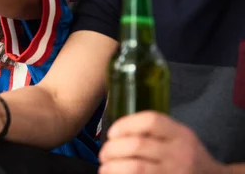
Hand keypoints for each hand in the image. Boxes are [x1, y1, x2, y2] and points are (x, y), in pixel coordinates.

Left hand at [99, 111, 225, 173]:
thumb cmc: (187, 155)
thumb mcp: (179, 136)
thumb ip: (154, 131)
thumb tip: (114, 130)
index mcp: (180, 135)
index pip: (150, 121)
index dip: (125, 124)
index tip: (112, 132)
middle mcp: (179, 154)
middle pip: (137, 145)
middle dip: (112, 149)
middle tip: (103, 154)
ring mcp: (174, 173)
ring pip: (135, 168)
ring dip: (113, 167)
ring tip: (104, 167)